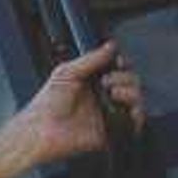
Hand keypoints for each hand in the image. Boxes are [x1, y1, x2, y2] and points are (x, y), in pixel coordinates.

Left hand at [13, 41, 146, 166]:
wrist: (41, 131)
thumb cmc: (45, 105)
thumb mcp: (66, 72)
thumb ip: (91, 58)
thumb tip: (110, 46)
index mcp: (92, 82)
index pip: (118, 69)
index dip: (123, 64)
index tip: (119, 61)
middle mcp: (102, 97)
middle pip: (131, 82)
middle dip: (126, 77)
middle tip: (108, 81)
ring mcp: (108, 114)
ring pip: (136, 100)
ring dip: (131, 92)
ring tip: (113, 93)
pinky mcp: (112, 131)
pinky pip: (134, 123)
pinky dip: (135, 114)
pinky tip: (123, 109)